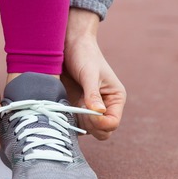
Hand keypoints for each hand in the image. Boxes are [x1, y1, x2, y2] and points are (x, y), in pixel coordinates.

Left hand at [62, 9, 125, 139]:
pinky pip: (74, 124)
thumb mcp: (89, 73)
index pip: (112, 123)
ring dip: (78, 124)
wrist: (68, 46)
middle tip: (77, 109)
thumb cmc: (84, 55)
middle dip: (90, 126)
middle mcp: (104, 107)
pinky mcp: (75, 108)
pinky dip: (68, 122)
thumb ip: (92, 93)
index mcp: (115, 98)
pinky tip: (62, 110)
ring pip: (87, 131)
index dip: (100, 123)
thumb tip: (99, 113)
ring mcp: (88, 109)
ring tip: (69, 106)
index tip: (87, 111)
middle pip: (102, 132)